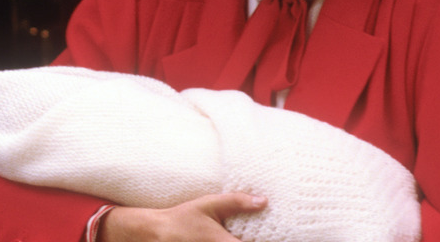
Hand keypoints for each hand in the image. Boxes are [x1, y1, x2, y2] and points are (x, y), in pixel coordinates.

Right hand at [98, 193, 266, 241]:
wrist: (156, 235)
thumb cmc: (183, 219)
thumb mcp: (209, 205)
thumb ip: (237, 202)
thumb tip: (264, 201)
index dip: (272, 241)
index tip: (282, 235)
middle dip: (256, 240)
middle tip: (266, 234)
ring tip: (246, 234)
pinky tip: (234, 237)